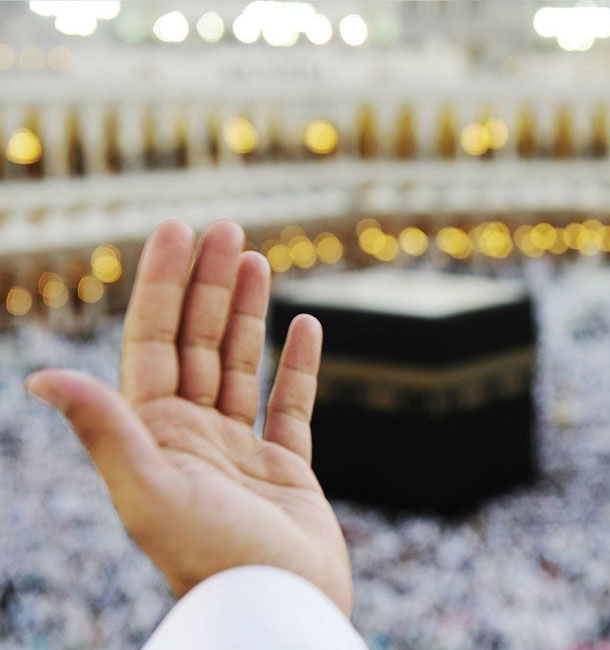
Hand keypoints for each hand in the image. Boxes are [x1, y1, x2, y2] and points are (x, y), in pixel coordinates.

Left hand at [27, 221, 351, 612]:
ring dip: (247, 312)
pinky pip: (291, 404)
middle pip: (198, 342)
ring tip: (257, 259)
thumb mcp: (150, 491)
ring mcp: (239, 451)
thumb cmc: (213, 557)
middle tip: (226, 228)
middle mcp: (192, 436)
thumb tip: (41, 378)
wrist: (280, 609)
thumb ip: (106, 430)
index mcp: (154, 434)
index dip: (165, 284)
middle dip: (209, 284)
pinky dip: (299, 364)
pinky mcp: (285, 468)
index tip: (180, 231)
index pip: (156, 342)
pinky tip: (307, 326)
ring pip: (241, 364)